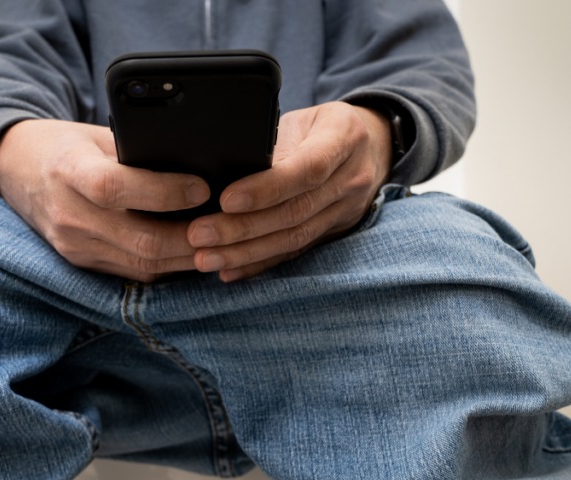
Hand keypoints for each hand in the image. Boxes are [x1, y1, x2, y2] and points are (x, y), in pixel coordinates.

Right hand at [0, 119, 209, 281]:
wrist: (16, 169)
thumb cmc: (68, 144)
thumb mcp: (97, 135)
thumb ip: (138, 151)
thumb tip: (199, 164)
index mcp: (67, 169)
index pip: (115, 187)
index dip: (164, 192)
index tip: (203, 187)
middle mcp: (67, 214)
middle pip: (138, 239)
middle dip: (190, 238)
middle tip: (227, 225)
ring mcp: (73, 245)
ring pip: (141, 264)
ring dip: (186, 257)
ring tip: (220, 241)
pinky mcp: (81, 263)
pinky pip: (133, 273)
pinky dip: (167, 264)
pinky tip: (192, 251)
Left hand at [187, 102, 392, 281]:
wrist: (370, 146)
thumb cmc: (323, 126)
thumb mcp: (304, 118)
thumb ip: (274, 143)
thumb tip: (225, 172)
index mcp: (344, 138)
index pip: (307, 169)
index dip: (266, 188)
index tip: (226, 199)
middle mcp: (351, 178)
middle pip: (295, 211)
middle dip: (242, 227)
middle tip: (200, 234)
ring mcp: (346, 210)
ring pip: (293, 238)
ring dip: (246, 252)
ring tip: (205, 257)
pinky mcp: (334, 232)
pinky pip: (295, 252)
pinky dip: (260, 263)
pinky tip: (230, 270)